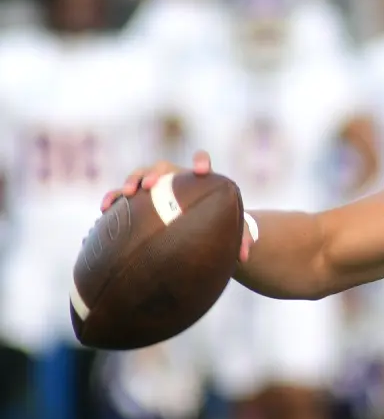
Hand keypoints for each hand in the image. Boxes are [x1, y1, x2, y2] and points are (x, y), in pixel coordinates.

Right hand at [99, 151, 255, 262]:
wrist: (197, 227)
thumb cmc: (218, 225)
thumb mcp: (232, 231)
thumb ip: (242, 239)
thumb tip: (245, 257)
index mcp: (198, 179)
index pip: (200, 160)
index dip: (200, 160)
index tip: (202, 170)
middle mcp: (174, 177)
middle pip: (163, 167)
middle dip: (156, 172)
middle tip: (152, 185)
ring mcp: (153, 187)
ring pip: (139, 175)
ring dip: (132, 181)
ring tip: (126, 194)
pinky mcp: (136, 200)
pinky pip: (120, 195)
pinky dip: (112, 198)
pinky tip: (103, 210)